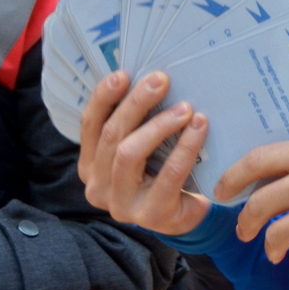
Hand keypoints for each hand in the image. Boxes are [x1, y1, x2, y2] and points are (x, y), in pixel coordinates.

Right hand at [78, 70, 212, 235]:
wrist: (185, 214)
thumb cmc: (161, 171)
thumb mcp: (142, 147)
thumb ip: (135, 122)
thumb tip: (148, 77)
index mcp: (90, 165)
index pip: (89, 126)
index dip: (103, 98)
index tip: (123, 74)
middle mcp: (98, 186)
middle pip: (111, 136)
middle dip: (136, 104)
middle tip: (161, 80)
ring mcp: (120, 205)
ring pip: (130, 153)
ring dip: (159, 125)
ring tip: (185, 107)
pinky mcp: (150, 215)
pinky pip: (168, 174)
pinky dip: (185, 146)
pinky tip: (199, 127)